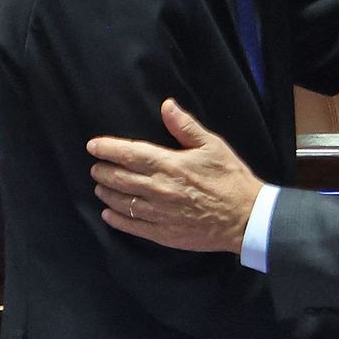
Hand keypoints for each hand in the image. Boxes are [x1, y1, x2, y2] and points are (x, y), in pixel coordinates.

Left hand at [87, 99, 262, 253]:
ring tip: (100, 186)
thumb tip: (167, 105)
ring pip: (122, 201)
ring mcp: (159, 213)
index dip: (107, 148)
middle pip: (119, 178)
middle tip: (95, 167)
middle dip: (102, 171)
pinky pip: (132, 226)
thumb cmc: (230, 178)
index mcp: (169, 164)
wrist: (245, 218)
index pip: (128, 154)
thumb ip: (185, 126)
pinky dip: (116, 219)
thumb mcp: (212, 145)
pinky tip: (109, 214)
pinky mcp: (163, 233)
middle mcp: (159, 189)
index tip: (93, 146)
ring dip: (106, 192)